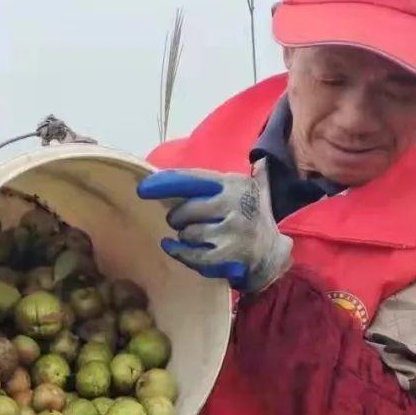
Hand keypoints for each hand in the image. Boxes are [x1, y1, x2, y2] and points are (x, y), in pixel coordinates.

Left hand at [137, 163, 291, 291]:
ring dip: (183, 236)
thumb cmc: (257, 218)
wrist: (273, 254)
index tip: (143, 188)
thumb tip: (260, 159)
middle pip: (186, 210)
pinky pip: (193, 255)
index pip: (193, 181)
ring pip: (188, 233)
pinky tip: (172, 247)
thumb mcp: (259, 191)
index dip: (166, 183)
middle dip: (177, 217)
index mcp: (234, 185)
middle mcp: (234, 205)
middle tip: (179, 220)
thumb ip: (253, 173)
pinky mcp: (228, 255)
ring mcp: (232, 231)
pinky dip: (179, 252)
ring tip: (190, 235)